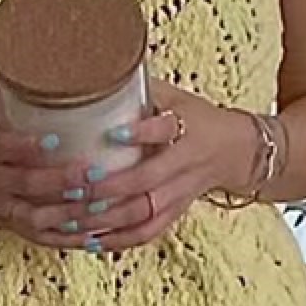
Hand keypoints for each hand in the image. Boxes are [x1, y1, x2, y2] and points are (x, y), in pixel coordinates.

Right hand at [0, 91, 86, 240]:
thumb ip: (8, 92)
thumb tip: (49, 63)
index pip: (4, 147)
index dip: (29, 146)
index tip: (55, 140)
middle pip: (25, 184)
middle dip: (61, 182)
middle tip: (94, 175)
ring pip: (32, 215)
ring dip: (66, 215)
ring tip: (99, 209)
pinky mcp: (1, 221)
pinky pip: (33, 235)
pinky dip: (61, 239)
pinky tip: (89, 238)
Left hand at [19, 84, 262, 254]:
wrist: (235, 151)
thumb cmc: (196, 118)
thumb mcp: (174, 96)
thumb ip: (138, 88)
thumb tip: (90, 65)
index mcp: (187, 129)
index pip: (166, 130)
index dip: (142, 134)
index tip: (112, 134)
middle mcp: (185, 166)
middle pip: (148, 183)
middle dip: (109, 188)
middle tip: (74, 185)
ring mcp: (180, 195)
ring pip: (142, 214)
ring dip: (105, 219)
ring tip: (69, 216)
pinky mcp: (174, 215)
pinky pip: (144, 234)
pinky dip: (115, 240)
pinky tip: (87, 240)